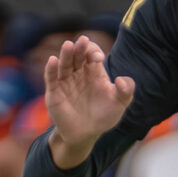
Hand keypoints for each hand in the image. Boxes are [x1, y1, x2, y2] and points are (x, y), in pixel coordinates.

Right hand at [41, 34, 134, 163]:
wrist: (86, 135)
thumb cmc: (104, 117)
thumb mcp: (120, 103)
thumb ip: (126, 90)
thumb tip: (119, 79)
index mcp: (93, 71)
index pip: (91, 53)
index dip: (93, 51)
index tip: (99, 59)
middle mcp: (78, 73)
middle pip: (77, 55)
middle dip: (80, 48)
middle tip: (82, 41)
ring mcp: (65, 82)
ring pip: (64, 63)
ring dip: (66, 54)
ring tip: (68, 45)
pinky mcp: (54, 92)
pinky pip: (51, 78)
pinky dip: (51, 69)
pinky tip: (53, 60)